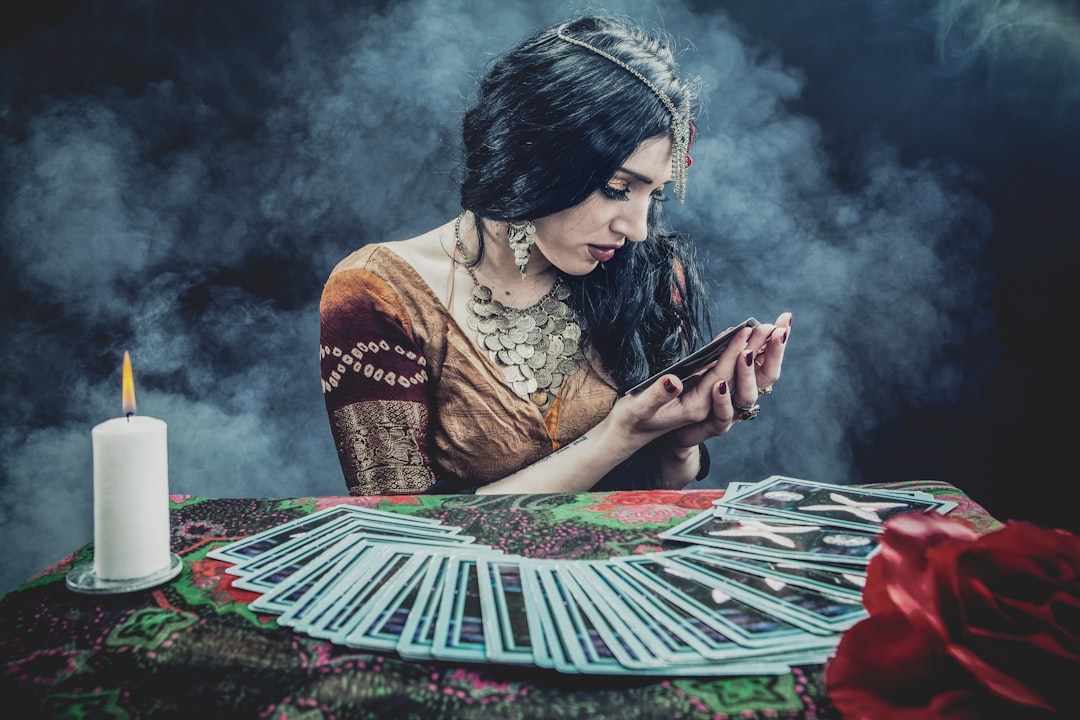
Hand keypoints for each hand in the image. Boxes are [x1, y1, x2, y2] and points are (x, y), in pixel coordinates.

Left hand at [665, 311, 791, 448]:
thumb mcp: (709, 367)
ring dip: (748, 373)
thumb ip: (722, 351)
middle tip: (774, 331)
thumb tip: (734, 330)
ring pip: (748, 395)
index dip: (778, 340)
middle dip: (774, 352)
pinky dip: (722, 401)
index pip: (769, 357)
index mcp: (748, 379)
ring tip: (746, 353)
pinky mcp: (714, 426)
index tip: (786, 318)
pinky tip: (718, 385)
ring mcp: (734, 412)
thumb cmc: (696, 393)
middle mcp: (745, 395)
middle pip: (767, 375)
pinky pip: (723, 416)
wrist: (678, 427)